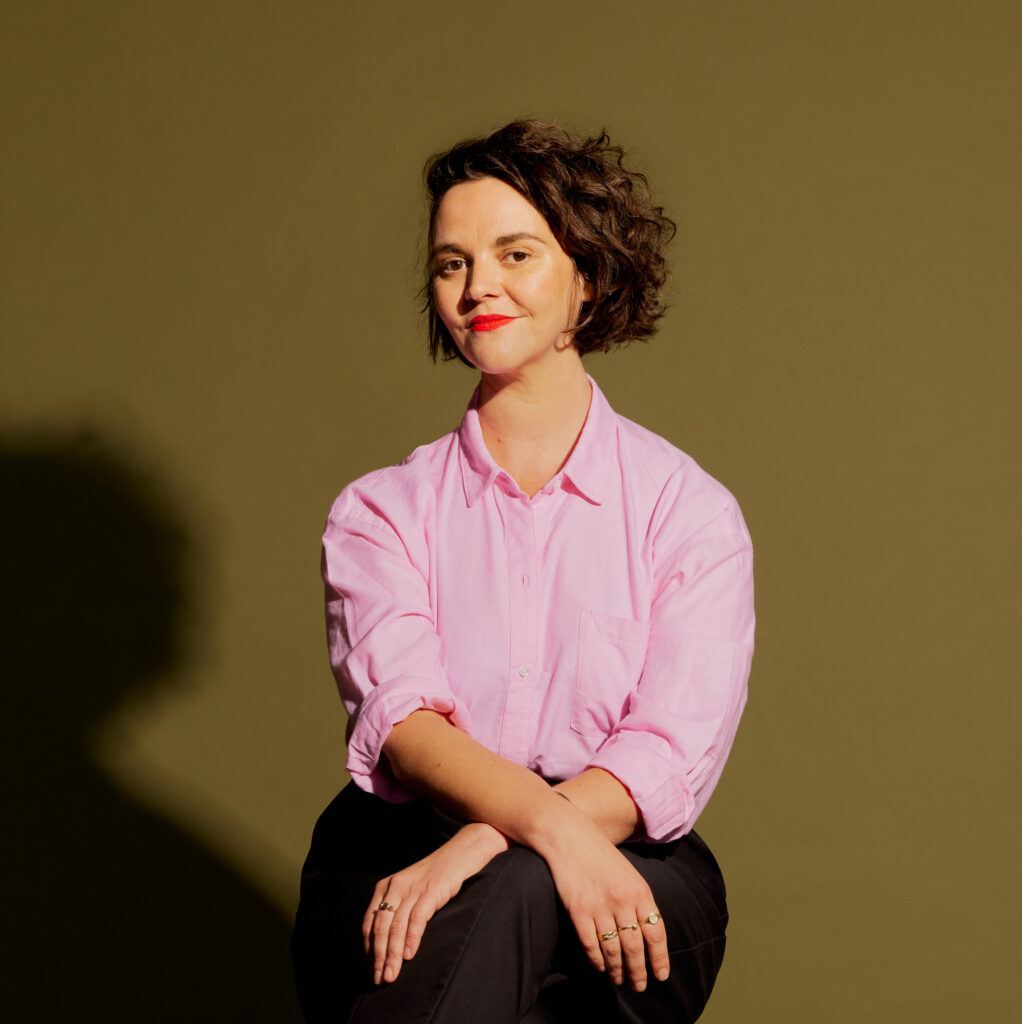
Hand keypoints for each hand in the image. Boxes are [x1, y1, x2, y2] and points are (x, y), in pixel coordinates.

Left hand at [363, 822, 508, 984]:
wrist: (463, 851)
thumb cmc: (437, 875)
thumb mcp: (411, 890)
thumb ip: (399, 910)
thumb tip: (388, 946)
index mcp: (385, 887)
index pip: (369, 923)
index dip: (368, 950)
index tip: (371, 971)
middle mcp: (395, 886)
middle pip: (379, 927)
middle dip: (378, 957)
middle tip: (379, 981)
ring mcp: (413, 888)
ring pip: (396, 926)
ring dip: (392, 954)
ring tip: (391, 976)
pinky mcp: (431, 890)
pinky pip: (417, 918)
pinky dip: (412, 938)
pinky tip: (410, 955)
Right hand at [542, 818, 668, 991]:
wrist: (569, 835)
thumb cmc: (600, 854)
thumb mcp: (628, 873)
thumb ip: (639, 900)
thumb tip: (648, 933)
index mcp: (640, 890)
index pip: (656, 932)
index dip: (660, 958)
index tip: (661, 975)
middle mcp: (622, 901)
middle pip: (635, 947)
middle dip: (639, 972)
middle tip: (639, 986)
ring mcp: (600, 907)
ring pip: (613, 951)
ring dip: (618, 970)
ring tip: (619, 980)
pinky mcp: (578, 911)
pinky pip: (591, 945)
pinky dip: (597, 961)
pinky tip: (600, 966)